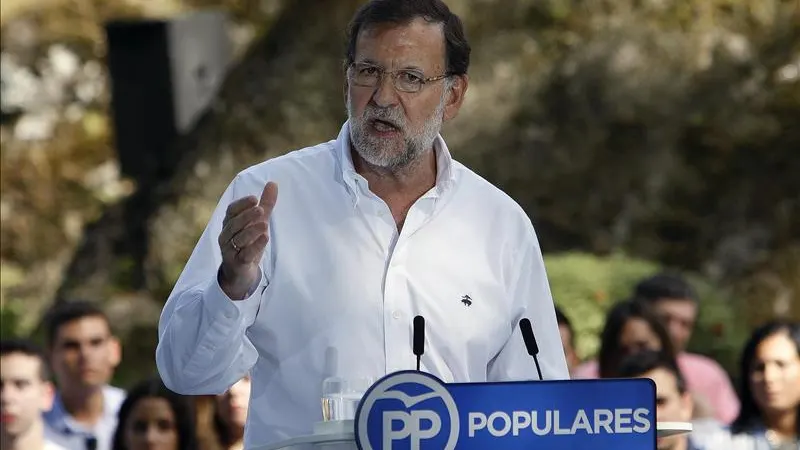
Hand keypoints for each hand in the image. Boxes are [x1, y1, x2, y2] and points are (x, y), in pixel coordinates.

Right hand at [217, 182, 277, 299]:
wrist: (241, 273)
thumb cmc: (248, 243)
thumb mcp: (258, 222)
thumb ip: (265, 204)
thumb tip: (273, 183)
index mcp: (230, 223)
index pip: (231, 211)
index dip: (241, 204)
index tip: (254, 199)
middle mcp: (226, 236)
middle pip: (234, 224)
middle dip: (246, 216)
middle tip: (260, 209)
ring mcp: (230, 251)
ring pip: (238, 239)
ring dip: (251, 231)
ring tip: (264, 224)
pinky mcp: (237, 264)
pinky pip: (245, 255)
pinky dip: (255, 247)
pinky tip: (265, 238)